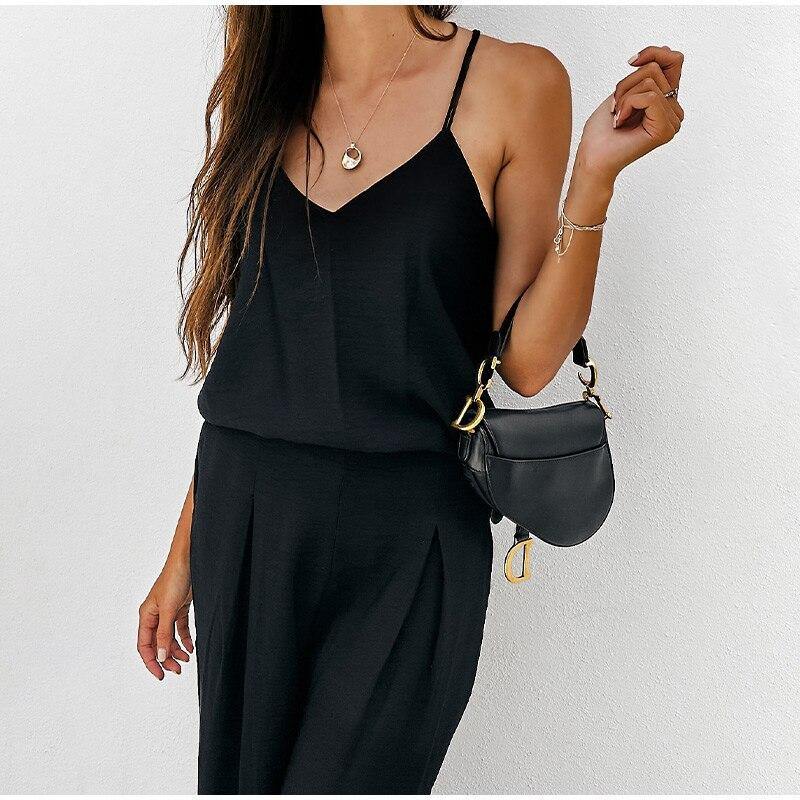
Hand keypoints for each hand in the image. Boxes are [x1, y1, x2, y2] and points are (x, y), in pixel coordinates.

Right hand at [137, 556, 192, 679]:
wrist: (189, 560)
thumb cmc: (174, 579)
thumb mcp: (169, 609)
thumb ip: (164, 634)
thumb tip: (160, 656)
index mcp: (146, 616)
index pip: (144, 645)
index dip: (151, 662)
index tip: (161, 675)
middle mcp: (155, 615)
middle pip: (157, 644)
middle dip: (166, 658)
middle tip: (178, 670)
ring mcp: (167, 611)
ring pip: (169, 638)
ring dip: (176, 650)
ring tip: (187, 659)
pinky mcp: (180, 607)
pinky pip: (179, 628)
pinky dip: (185, 639)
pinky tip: (191, 647)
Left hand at [575, 45, 684, 185]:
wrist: (592, 158)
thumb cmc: (602, 131)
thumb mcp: (624, 91)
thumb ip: (647, 72)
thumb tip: (667, 47)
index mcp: (667, 102)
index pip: (673, 60)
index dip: (652, 53)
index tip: (630, 62)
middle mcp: (674, 112)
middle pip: (656, 69)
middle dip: (627, 83)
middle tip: (615, 107)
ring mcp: (672, 122)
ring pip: (651, 83)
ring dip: (624, 97)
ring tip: (618, 118)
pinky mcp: (665, 130)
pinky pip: (649, 97)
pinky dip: (627, 105)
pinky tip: (620, 123)